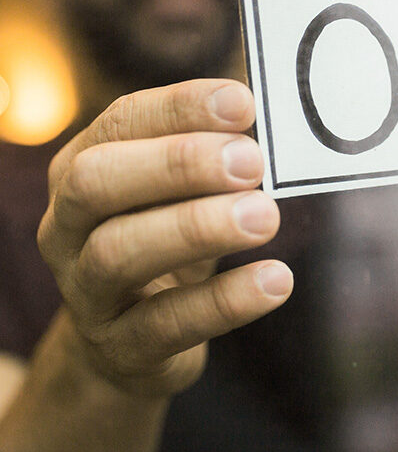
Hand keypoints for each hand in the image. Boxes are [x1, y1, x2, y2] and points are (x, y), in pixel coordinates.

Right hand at [36, 79, 291, 396]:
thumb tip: (271, 109)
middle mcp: (67, 224)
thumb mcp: (182, 193)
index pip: (123, 122)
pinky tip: (277, 280)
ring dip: (198, 228)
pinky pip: (164, 324)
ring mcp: (84, 290)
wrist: (132, 342)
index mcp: (82, 166)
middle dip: (178, 163)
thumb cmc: (167, 239)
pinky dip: (224, 301)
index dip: (181, 108)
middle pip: (97, 181)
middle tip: (252, 162)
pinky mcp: (119, 347)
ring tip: (267, 216)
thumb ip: (216, 153)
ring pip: (118, 252)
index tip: (243, 103)